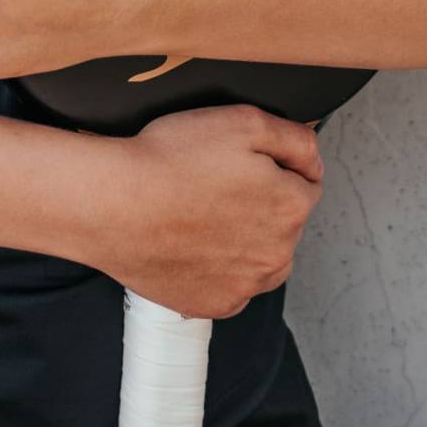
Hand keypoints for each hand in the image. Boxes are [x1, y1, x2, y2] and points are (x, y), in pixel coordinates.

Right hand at [103, 102, 325, 317]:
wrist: (112, 205)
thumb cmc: (170, 160)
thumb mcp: (243, 121)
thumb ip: (295, 139)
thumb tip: (314, 158)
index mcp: (292, 206)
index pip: (306, 183)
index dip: (275, 167)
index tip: (240, 163)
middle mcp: (279, 254)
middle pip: (285, 224)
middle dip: (262, 204)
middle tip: (214, 185)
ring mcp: (246, 286)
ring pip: (262, 259)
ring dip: (246, 241)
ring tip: (203, 216)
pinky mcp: (214, 305)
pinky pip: (231, 286)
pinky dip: (219, 269)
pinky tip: (192, 245)